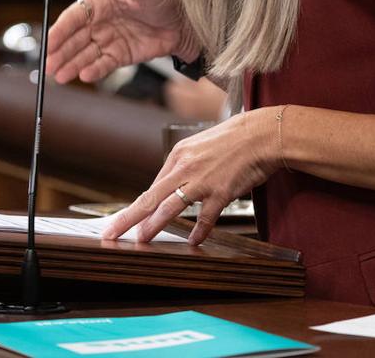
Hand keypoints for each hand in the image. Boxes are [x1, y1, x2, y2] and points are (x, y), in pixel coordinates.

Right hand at [47, 0, 199, 84]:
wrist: (183, 25)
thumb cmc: (165, 2)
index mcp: (100, 1)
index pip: (74, 16)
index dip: (61, 29)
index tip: (51, 42)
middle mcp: (99, 21)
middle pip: (74, 38)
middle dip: (60, 52)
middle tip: (49, 66)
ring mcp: (107, 40)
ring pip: (84, 54)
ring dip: (71, 65)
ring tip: (59, 76)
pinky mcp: (118, 56)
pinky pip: (102, 65)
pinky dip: (93, 71)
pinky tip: (84, 75)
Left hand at [102, 110, 279, 245]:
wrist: (263, 134)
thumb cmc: (235, 140)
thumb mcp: (202, 146)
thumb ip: (187, 166)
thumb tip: (174, 186)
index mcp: (179, 154)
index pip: (153, 186)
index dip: (139, 206)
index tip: (125, 219)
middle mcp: (186, 167)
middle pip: (150, 197)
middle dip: (128, 217)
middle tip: (112, 232)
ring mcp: (202, 180)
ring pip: (169, 207)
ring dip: (153, 225)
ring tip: (141, 239)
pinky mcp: (221, 191)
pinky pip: (205, 217)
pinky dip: (199, 231)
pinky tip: (194, 241)